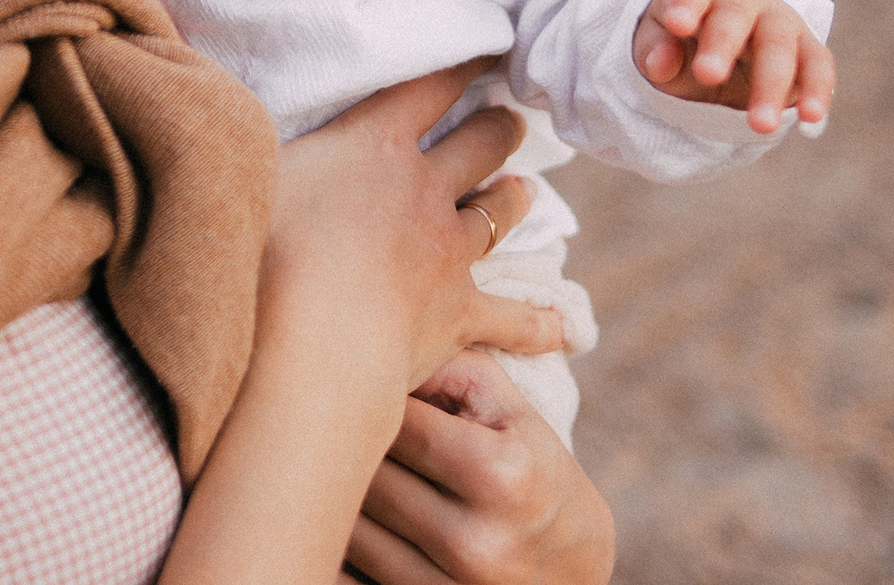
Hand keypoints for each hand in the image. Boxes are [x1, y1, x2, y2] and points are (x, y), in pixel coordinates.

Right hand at [268, 60, 566, 389]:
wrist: (311, 341)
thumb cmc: (261, 252)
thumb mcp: (242, 174)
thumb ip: (243, 141)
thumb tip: (210, 105)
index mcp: (374, 146)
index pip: (427, 89)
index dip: (460, 64)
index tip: (487, 45)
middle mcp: (423, 191)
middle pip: (478, 145)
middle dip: (497, 128)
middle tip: (512, 119)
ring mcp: (448, 254)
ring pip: (497, 216)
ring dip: (512, 200)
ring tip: (526, 191)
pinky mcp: (459, 317)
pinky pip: (512, 320)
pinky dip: (539, 324)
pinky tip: (564, 328)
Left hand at [343, 352, 614, 584]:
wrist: (573, 577)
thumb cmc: (534, 475)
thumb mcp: (516, 416)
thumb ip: (458, 367)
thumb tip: (380, 331)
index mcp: (503, 476)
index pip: (399, 418)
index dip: (368, 390)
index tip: (349, 373)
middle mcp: (475, 543)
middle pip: (367, 473)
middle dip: (342, 437)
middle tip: (320, 411)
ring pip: (348, 526)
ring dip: (331, 491)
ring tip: (327, 459)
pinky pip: (346, 575)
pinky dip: (335, 543)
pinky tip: (335, 516)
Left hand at [631, 0, 833, 135]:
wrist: (725, 41)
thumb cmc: (683, 41)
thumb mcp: (657, 42)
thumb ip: (654, 50)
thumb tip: (660, 64)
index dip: (686, 5)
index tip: (676, 24)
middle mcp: (745, 0)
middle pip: (736, 16)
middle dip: (722, 45)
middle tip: (707, 76)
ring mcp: (781, 22)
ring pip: (780, 46)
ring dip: (771, 85)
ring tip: (761, 126)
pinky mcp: (808, 50)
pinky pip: (818, 66)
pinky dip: (817, 90)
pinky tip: (810, 117)